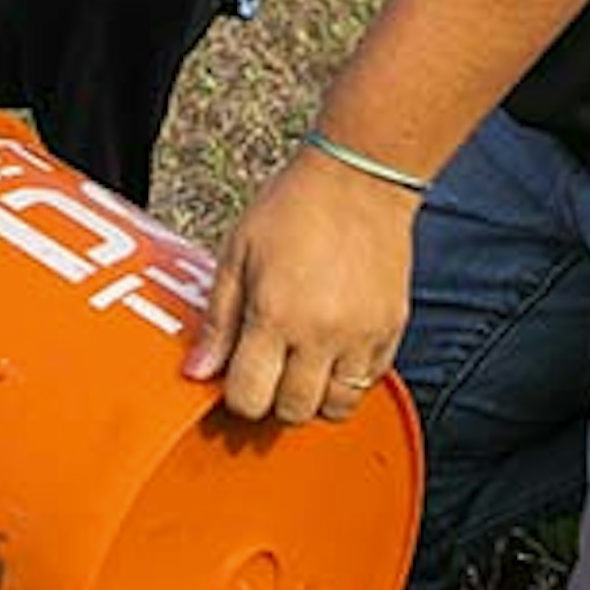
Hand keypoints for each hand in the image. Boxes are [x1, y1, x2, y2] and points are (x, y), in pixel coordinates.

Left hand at [184, 152, 416, 424]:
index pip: (250, 397)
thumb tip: (198, 371)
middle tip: (268, 371)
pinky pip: (370, 382)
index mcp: (275, 314)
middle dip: (273, 400)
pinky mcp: (391, 330)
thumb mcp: (236, 255)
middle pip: (293, 411)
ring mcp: (361, 335)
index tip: (236, 379)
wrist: (359, 178)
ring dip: (314, 396)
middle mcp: (321, 333)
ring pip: (337, 406)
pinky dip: (348, 379)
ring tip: (301, 365)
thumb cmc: (294, 207)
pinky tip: (332, 351)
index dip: (236, 396)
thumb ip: (218, 320)